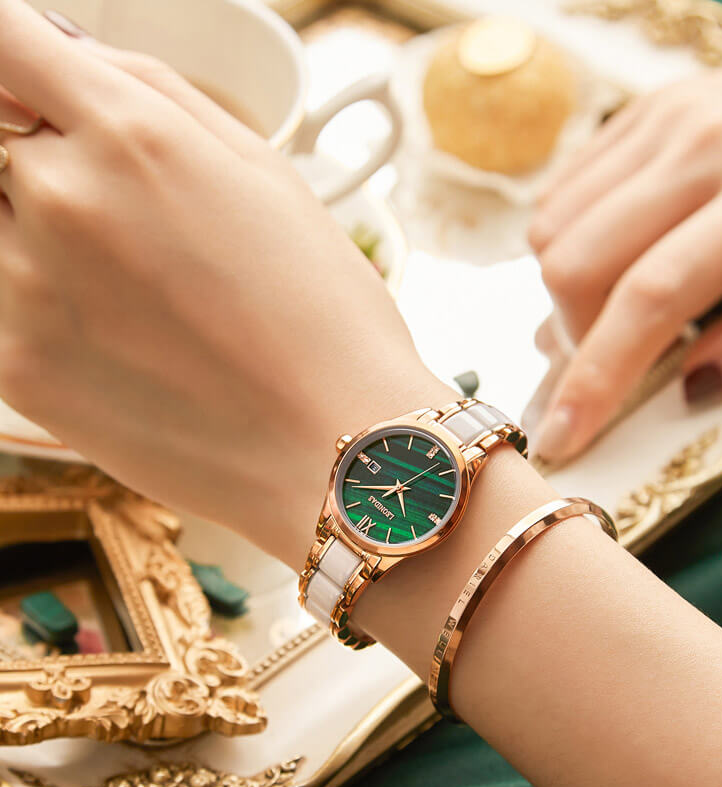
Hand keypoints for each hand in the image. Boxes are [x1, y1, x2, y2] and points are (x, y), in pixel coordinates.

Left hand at [0, 1, 453, 567]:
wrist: (329, 450)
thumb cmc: (322, 316)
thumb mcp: (265, 173)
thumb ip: (155, 93)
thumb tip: (70, 56)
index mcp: (131, 135)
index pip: (4, 41)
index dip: (16, 60)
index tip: (35, 87)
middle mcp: (62, 200)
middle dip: (45, 157)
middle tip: (125, 217)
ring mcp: (25, 288)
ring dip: (42, 233)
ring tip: (134, 287)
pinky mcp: (15, 367)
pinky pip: (0, 298)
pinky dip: (41, 300)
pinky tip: (120, 337)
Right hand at [528, 63, 721, 461]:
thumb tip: (692, 381)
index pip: (649, 297)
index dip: (597, 378)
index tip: (562, 439)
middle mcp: (706, 143)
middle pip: (576, 261)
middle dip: (576, 333)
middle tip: (611, 358)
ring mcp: (670, 117)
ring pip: (552, 225)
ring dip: (568, 289)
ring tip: (614, 307)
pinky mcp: (647, 108)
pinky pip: (563, 188)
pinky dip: (569, 240)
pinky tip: (614, 258)